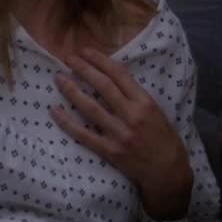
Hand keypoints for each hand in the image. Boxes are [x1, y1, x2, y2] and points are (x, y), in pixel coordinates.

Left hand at [52, 48, 192, 220]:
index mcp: (145, 102)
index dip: (100, 60)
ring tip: (59, 78)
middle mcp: (131, 115)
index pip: (119, 75)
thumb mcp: (156, 110)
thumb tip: (110, 78)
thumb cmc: (163, 137)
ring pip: (90, 108)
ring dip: (72, 91)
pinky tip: (55, 111)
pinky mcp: (109, 150)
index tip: (86, 51)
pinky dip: (67, 122)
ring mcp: (119, 133)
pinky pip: (84, 134)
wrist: (166, 169)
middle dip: (84, 70)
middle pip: (103, 87)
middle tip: (69, 59)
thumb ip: (135, 96)